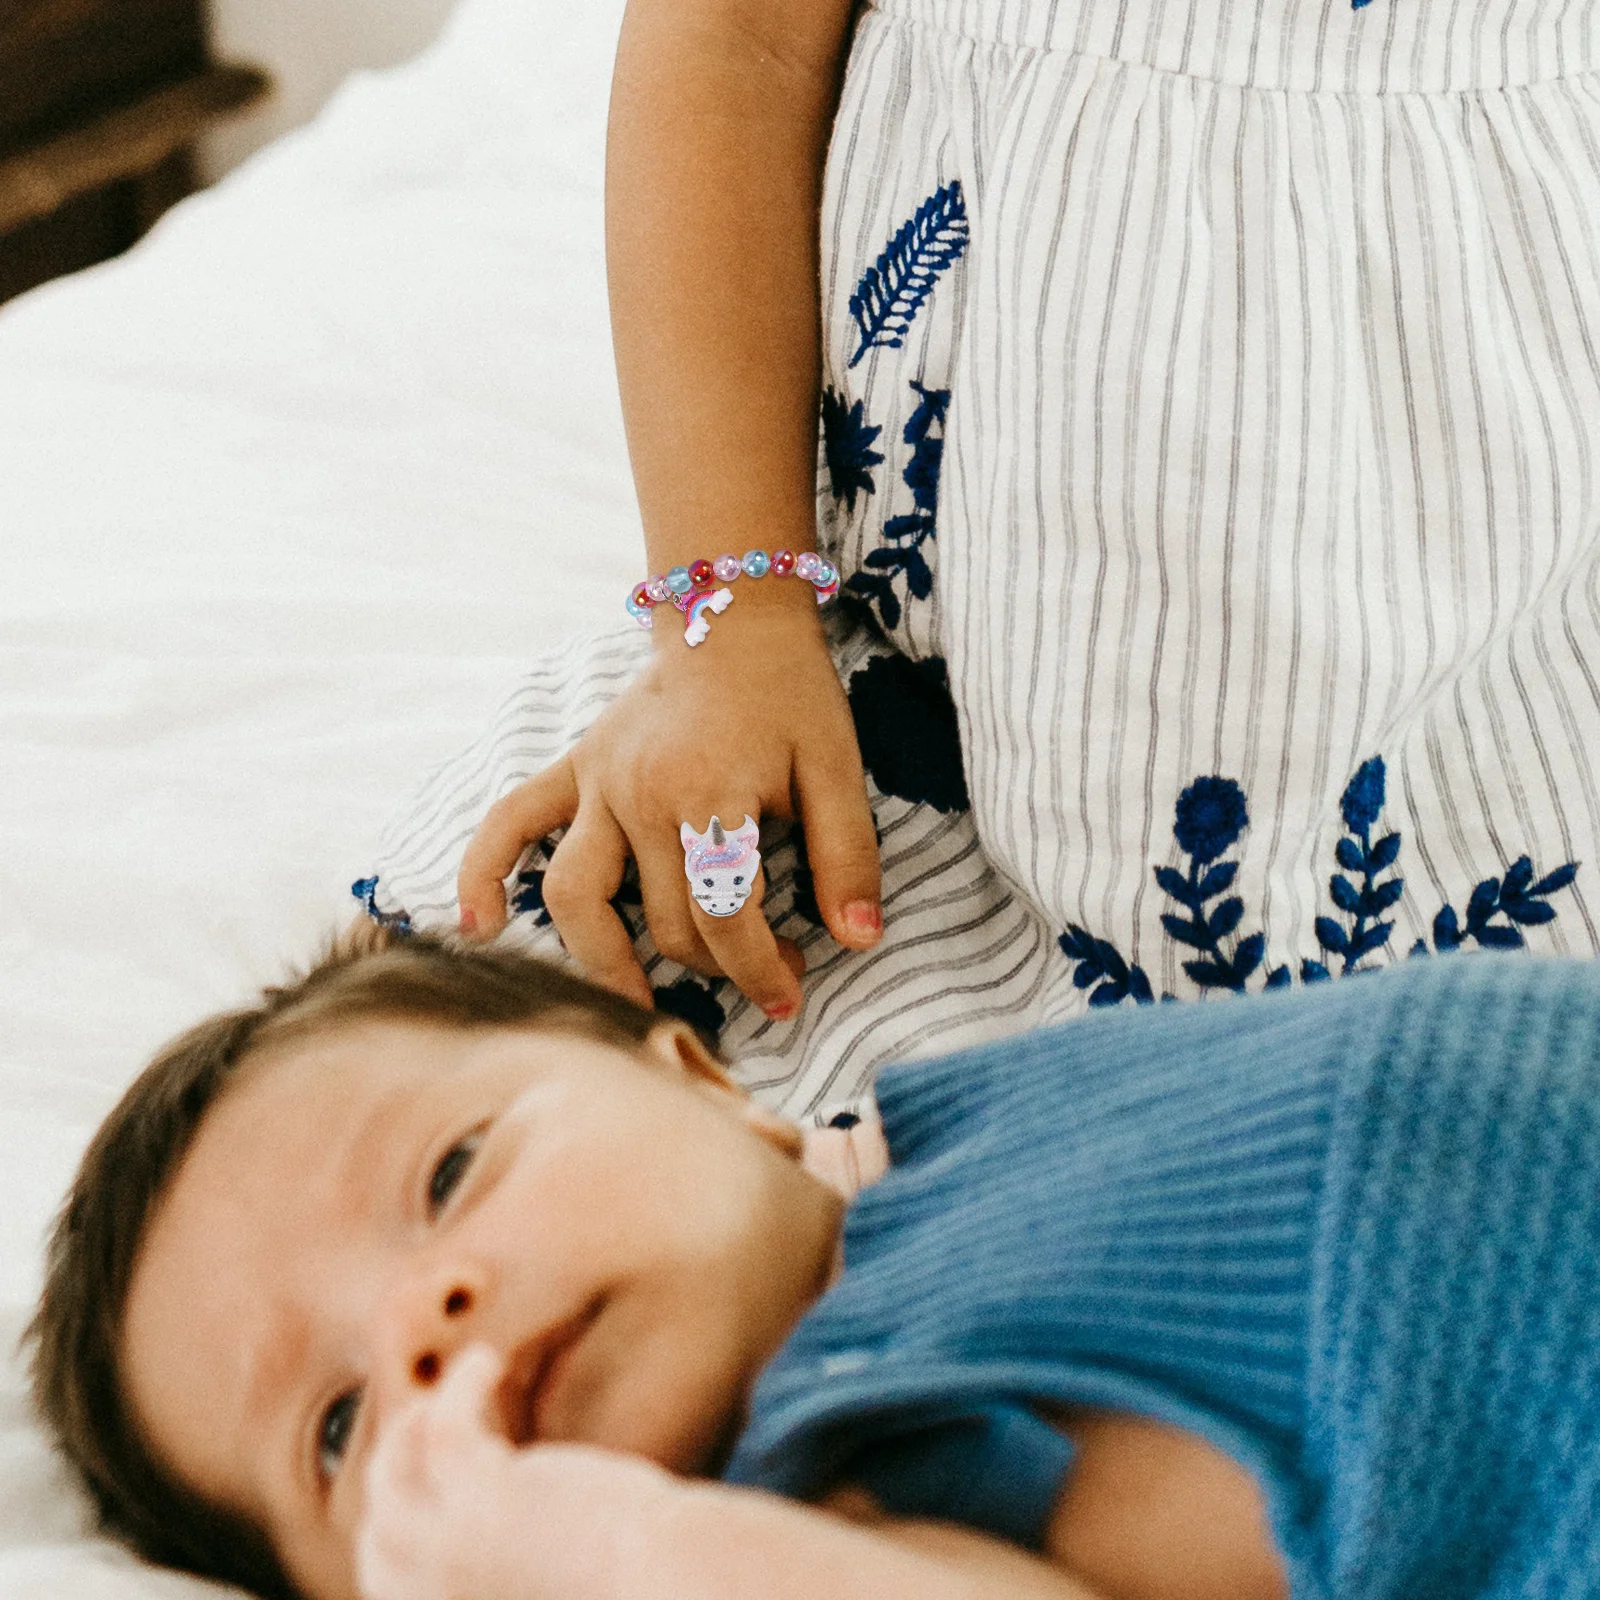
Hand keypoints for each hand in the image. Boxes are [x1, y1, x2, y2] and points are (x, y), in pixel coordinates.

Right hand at [357, 1345, 677, 1599]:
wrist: (664, 1578)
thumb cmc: (628, 1578)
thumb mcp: (544, 1574)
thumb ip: (508, 1556)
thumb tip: (506, 1519)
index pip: (389, 1578)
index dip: (395, 1529)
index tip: (427, 1482)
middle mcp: (437, 1596)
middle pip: (376, 1533)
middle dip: (390, 1475)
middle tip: (420, 1426)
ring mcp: (451, 1552)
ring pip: (388, 1477)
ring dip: (411, 1423)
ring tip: (453, 1386)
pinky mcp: (482, 1500)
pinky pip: (443, 1428)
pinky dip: (459, 1386)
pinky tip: (485, 1360)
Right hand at [458, 597, 881, 1016]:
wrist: (732, 616)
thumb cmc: (790, 695)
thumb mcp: (836, 768)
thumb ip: (846, 856)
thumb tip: (860, 939)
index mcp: (707, 796)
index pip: (724, 917)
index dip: (762, 970)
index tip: (791, 991)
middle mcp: (639, 796)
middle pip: (662, 921)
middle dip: (719, 965)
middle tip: (769, 971)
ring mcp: (596, 783)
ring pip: (577, 896)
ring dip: (602, 960)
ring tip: (637, 1006)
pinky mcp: (572, 768)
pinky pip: (509, 822)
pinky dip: (484, 872)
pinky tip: (478, 925)